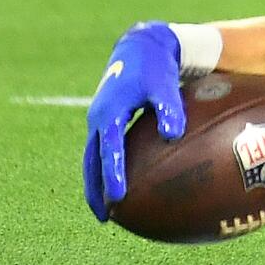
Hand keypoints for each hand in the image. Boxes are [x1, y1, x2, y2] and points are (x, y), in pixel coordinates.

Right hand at [84, 22, 184, 220]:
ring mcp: (99, 122)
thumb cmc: (155, 68)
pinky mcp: (107, 123)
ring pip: (92, 159)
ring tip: (107, 211)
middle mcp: (98, 120)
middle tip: (105, 216)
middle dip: (95, 190)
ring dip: (96, 184)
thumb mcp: (164, 84)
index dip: (113, 174)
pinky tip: (121, 186)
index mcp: (109, 113)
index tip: (119, 197)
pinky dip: (106, 170)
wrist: (140, 48)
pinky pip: (102, 152)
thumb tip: (174, 135)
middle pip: (91, 162)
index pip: (109, 150)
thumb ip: (169, 108)